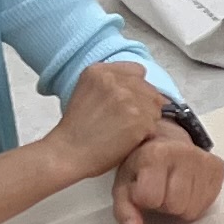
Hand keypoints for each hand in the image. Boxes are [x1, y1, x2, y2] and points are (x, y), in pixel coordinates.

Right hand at [50, 59, 168, 180]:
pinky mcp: (139, 118)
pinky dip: (145, 134)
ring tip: (126, 131)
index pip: (137, 71)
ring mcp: (128, 98)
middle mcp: (114, 80)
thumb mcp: (87, 92)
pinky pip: (155, 124)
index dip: (136, 88)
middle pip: (149, 89)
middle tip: (126, 122)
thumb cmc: (77, 129)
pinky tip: (127, 140)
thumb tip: (140, 87)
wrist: (68, 153)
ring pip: (155, 106)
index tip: (129, 101)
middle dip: (143, 105)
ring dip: (147, 120)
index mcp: (99, 71)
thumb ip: (111, 84)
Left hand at [112, 126, 223, 223]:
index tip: (143, 189)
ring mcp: (203, 159)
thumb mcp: (124, 184)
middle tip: (161, 192)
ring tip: (174, 190)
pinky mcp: (217, 166)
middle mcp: (183, 152)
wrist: (164, 141)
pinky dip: (197, 201)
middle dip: (166, 205)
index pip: (151, 198)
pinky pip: (208, 203)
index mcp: (155, 154)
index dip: (145, 201)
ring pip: (194, 209)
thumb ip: (125, 210)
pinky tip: (188, 188)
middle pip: (177, 205)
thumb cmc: (143, 165)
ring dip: (182, 205)